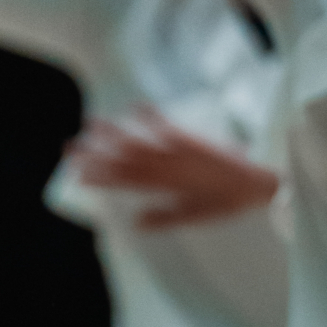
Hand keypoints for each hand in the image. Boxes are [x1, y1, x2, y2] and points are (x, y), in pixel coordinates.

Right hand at [68, 112, 280, 231]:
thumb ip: (164, 218)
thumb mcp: (193, 217)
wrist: (257, 187)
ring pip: (136, 143)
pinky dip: (149, 116)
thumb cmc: (227, 202)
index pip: (123, 183)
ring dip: (111, 134)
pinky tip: (133, 105)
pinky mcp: (190, 139)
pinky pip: (164, 125)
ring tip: (89, 125)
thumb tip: (135, 221)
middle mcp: (164, 169)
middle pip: (121, 162)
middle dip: (94, 156)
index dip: (98, 179)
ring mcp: (176, 152)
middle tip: (69, 150)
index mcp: (163, 189)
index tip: (77, 176)